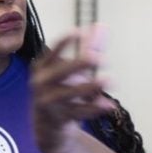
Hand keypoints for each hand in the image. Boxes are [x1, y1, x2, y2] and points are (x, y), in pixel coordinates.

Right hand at [30, 27, 113, 152]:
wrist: (46, 125)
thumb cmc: (61, 89)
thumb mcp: (72, 69)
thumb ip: (87, 48)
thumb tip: (101, 26)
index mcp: (42, 67)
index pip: (51, 52)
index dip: (64, 42)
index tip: (79, 31)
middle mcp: (41, 84)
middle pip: (61, 72)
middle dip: (79, 64)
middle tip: (99, 58)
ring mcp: (48, 102)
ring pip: (70, 93)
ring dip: (90, 87)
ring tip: (110, 80)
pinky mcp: (59, 118)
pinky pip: (78, 112)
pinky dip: (94, 108)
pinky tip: (110, 105)